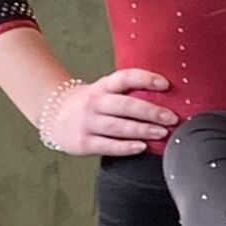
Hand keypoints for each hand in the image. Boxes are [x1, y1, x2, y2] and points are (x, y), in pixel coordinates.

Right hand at [45, 68, 178, 155]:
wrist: (54, 115)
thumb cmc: (91, 104)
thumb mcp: (105, 91)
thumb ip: (128, 93)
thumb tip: (167, 98)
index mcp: (103, 86)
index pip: (125, 78)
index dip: (145, 79)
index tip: (165, 84)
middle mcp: (95, 102)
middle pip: (125, 105)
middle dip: (150, 111)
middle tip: (171, 117)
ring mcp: (88, 123)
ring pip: (117, 126)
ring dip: (142, 130)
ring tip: (162, 133)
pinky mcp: (84, 142)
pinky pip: (107, 145)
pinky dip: (126, 147)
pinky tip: (142, 147)